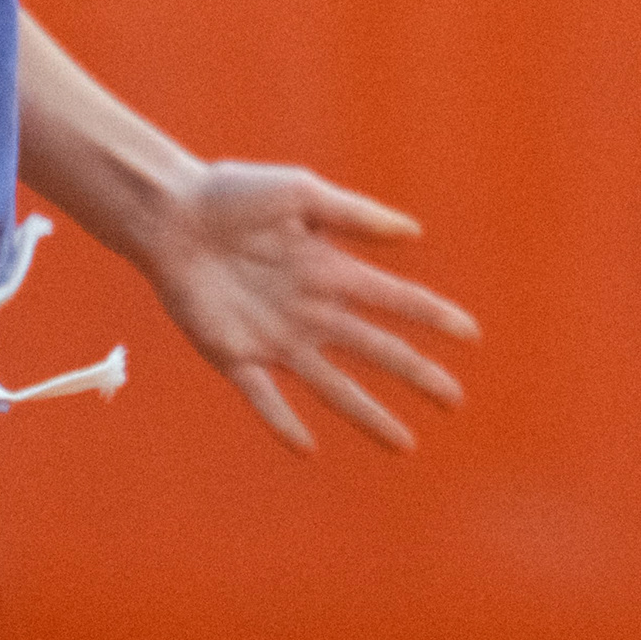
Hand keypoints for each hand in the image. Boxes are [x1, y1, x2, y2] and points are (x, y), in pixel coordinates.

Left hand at [136, 162, 479, 453]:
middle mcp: (311, 311)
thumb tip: (413, 234)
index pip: (394, 300)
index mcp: (330, 271)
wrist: (169, 213)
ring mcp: (275, 337)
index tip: (470, 335)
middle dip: (416, 375)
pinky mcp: (234, 354)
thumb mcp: (300, 193)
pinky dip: (283, 421)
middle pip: (375, 350)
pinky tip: (307, 446)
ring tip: (404, 444)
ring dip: (368, 413)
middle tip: (455, 400)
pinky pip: (263, 396)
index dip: (432, 316)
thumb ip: (353, 215)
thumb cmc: (231, 192)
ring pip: (332, 385)